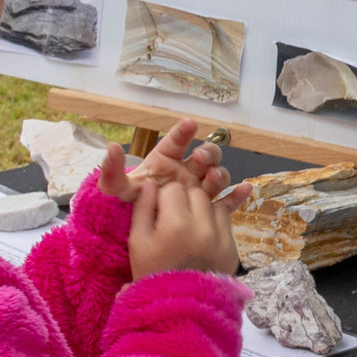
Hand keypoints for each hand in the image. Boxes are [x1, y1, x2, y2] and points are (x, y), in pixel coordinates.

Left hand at [96, 118, 238, 204]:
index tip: (190, 124)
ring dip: (219, 173)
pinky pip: (227, 200)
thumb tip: (110, 147)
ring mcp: (200, 188)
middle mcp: (187, 171)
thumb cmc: (135, 204)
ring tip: (212, 180)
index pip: (177, 141)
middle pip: (205, 155)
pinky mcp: (209, 208)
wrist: (146, 232)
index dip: (183, 131)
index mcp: (167, 161)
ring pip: (217, 175)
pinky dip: (238, 195)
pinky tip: (246, 190)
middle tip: (200, 158)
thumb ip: (112, 172)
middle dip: (207, 153)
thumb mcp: (121, 189)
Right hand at [128, 176, 241, 278]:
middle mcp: (203, 227)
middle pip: (196, 193)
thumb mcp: (138, 242)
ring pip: (214, 203)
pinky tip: (203, 232)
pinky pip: (226, 221)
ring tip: (189, 227)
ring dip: (201, 209)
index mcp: (175, 224)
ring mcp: (222, 237)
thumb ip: (142, 209)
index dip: (163, 197)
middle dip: (184, 200)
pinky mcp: (233, 247)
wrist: (179, 308)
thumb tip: (150, 183)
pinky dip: (214, 222)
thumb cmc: (152, 272)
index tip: (159, 211)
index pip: (173, 189)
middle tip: (173, 218)